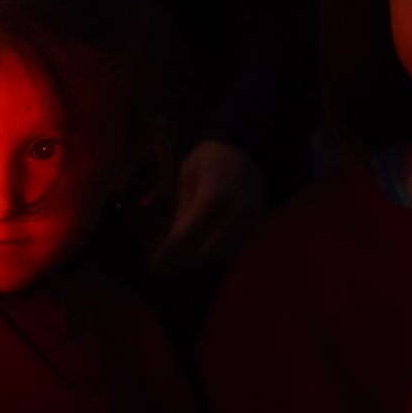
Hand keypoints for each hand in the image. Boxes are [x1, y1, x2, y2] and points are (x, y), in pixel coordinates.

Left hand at [149, 140, 268, 274]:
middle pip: (204, 253)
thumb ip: (180, 208)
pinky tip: (201, 247)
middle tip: (164, 264)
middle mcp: (235, 212)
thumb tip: (167, 240)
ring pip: (221, 255)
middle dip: (181, 261)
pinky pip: (235, 249)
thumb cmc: (210, 157)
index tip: (152, 265)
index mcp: (213, 196)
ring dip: (199, 258)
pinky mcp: (259, 224)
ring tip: (180, 256)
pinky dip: (217, 252)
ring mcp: (250, 220)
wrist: (248, 147)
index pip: (187, 236)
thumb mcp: (186, 174)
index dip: (168, 254)